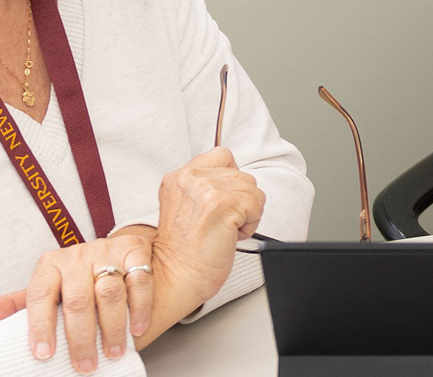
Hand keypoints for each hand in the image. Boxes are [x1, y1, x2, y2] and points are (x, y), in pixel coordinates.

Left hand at [0, 226, 156, 373]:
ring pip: (109, 292)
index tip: (42, 354)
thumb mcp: (46, 289)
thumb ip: (17, 305)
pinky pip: (139, 281)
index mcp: (49, 266)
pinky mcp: (135, 251)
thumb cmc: (77, 279)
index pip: (39, 296)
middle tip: (84, 366)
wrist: (119, 250)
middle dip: (81, 337)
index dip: (39, 326)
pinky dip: (140, 308)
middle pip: (78, 300)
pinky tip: (137, 329)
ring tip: (112, 353)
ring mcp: (107, 252)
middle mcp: (76, 257)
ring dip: (112, 328)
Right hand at [150, 147, 264, 307]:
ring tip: (222, 230)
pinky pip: (257, 204)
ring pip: (252, 189)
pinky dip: (250, 224)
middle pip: (242, 175)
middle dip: (239, 201)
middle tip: (218, 224)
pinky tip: (229, 236)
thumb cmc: (184, 251)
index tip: (222, 203)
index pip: (223, 156)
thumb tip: (235, 179)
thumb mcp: (185, 206)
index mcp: (179, 176)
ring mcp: (206, 188)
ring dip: (245, 213)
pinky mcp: (222, 203)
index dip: (231, 180)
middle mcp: (190, 177)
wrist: (175, 277)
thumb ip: (203, 186)